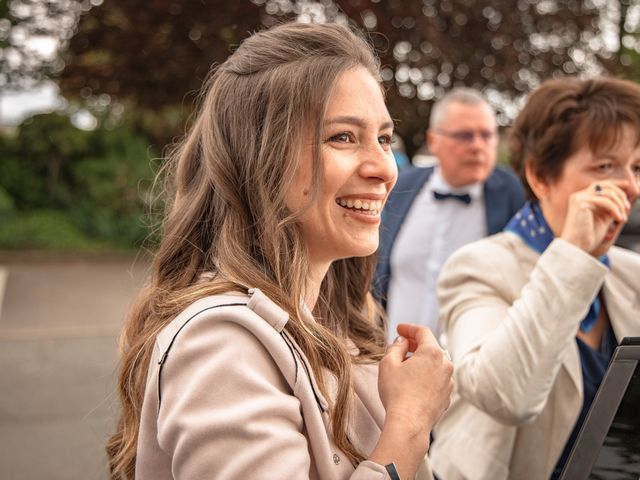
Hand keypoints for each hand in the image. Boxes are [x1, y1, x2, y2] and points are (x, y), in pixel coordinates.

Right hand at [378, 324, 453, 438]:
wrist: (409, 424)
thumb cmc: (397, 393)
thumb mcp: (388, 363)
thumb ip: (396, 346)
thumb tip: (402, 342)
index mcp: (433, 352)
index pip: (422, 331)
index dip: (409, 328)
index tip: (399, 329)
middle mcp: (446, 364)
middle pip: (431, 346)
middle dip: (415, 344)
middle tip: (401, 345)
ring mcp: (448, 381)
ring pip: (435, 363)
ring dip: (422, 360)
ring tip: (405, 366)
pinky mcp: (447, 396)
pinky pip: (437, 379)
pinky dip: (427, 375)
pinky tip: (414, 382)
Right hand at [560, 180, 631, 256]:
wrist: (576, 247)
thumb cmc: (588, 236)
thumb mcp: (603, 218)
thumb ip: (611, 208)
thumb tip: (624, 200)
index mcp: (582, 199)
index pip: (600, 185)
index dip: (616, 184)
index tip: (628, 187)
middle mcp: (579, 196)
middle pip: (604, 184)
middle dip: (620, 193)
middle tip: (627, 208)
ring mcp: (579, 198)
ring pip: (607, 192)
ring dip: (619, 204)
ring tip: (622, 218)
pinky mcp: (581, 203)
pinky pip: (605, 201)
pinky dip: (615, 210)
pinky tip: (618, 219)